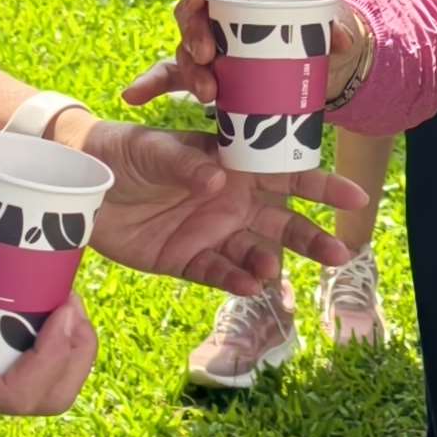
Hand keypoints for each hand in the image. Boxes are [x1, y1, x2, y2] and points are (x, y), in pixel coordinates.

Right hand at [0, 259, 98, 414]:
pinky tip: (36, 286)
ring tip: (62, 293)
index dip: (55, 358)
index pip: (20, 394)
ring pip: (38, 373)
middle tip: (71, 302)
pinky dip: (40, 322)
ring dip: (63, 339)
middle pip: (43, 395)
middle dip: (73, 354)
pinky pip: (19, 345)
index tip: (63, 310)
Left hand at [78, 116, 361, 298]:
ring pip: (255, 252)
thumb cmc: (121, 153)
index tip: (356, 197)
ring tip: (270, 271)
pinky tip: (247, 286)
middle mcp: (229, 201)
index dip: (322, 185)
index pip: (285, 174)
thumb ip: (185, 164)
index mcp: (231, 165)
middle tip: (341, 252)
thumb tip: (217, 181)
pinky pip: (218, 273)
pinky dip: (234, 281)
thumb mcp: (152, 150)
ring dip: (270, 263)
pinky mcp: (186, 260)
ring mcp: (210, 232)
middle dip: (312, 237)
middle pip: (282, 222)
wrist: (80, 187)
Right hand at [138, 0, 352, 112]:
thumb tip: (342, 40)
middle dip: (193, 33)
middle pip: (191, 11)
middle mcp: (219, 6)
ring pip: (185, 48)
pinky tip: (134, 97)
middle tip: (208, 56)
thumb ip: (336, 25)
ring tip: (208, 93)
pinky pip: (174, 74)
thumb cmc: (315, 19)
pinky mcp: (208, 66)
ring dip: (190, 69)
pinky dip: (153, 85)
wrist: (315, 47)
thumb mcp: (328, 16)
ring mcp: (210, 37)